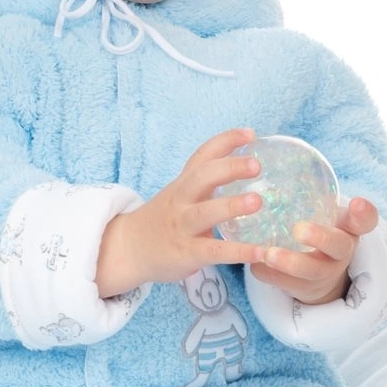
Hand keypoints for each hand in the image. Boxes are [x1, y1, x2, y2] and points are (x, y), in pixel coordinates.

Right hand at [96, 128, 265, 297]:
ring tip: (257, 201)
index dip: (225, 141)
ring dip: (232, 205)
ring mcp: (183, 226)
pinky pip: (214, 252)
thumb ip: (206, 184)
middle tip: (256, 165)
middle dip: (229, 167)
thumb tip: (245, 169)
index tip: (250, 133)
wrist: (126, 249)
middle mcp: (181, 200)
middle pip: (202, 177)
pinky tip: (261, 253)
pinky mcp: (187, 253)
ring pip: (206, 213)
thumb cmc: (163, 220)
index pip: (203, 155)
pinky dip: (239, 252)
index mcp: (183, 183)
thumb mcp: (179, 195)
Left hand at [249, 196, 378, 304]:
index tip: (357, 204)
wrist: (317, 275)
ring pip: (310, 271)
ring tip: (268, 253)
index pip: (365, 220)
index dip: (363, 213)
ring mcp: (322, 274)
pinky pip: (283, 282)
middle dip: (320, 239)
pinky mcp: (300, 288)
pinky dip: (268, 273)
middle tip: (300, 230)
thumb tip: (269, 157)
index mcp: (348, 229)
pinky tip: (253, 263)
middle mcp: (340, 252)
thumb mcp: (325, 213)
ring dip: (289, 263)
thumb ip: (312, 192)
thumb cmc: (319, 230)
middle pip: (337, 247)